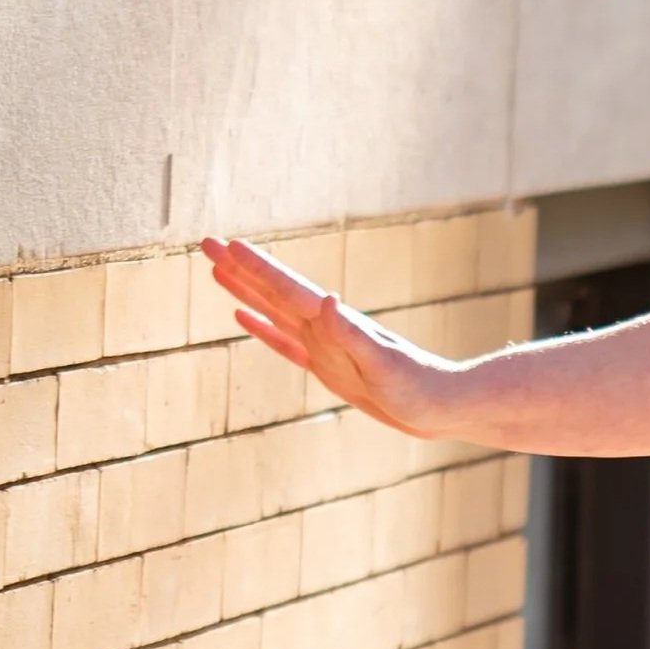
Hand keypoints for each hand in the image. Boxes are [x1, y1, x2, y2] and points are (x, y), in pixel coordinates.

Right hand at [198, 238, 461, 437]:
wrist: (444, 407)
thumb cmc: (419, 388)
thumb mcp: (384, 366)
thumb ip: (353, 335)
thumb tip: (327, 299)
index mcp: (335, 323)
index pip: (287, 289)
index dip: (255, 268)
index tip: (226, 244)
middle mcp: (325, 328)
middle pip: (274, 291)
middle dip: (240, 268)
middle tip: (205, 241)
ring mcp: (325, 346)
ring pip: (274, 310)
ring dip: (245, 290)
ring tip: (216, 269)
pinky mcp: (328, 367)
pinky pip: (285, 343)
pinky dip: (262, 328)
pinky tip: (243, 316)